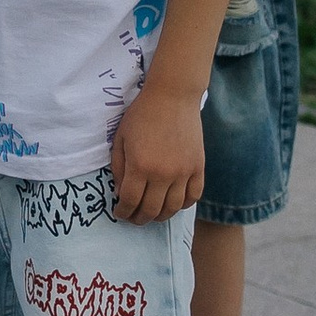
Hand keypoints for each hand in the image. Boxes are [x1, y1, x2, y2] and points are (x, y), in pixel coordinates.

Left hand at [109, 79, 204, 225]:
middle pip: (151, 210)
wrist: (172, 97)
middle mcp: (163, 174)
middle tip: (134, 218)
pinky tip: (174, 202)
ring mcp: (183, 172)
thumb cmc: (141, 115)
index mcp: (140, 166)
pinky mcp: (198, 167)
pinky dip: (184, 205)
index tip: (119, 212)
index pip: (130, 201)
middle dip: (139, 218)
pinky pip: (193, 196)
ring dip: (161, 216)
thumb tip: (121, 192)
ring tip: (153, 214)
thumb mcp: (120, 139)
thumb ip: (118, 168)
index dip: (123, 211)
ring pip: (173, 208)